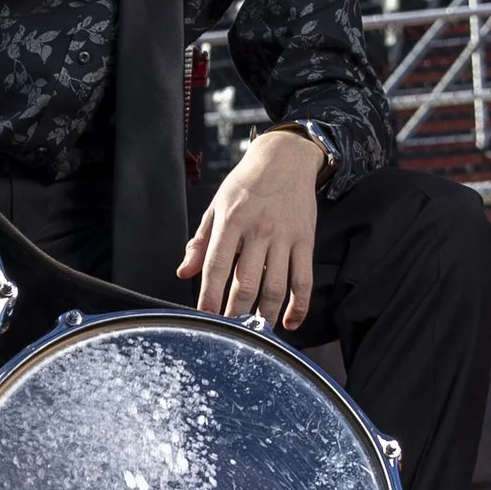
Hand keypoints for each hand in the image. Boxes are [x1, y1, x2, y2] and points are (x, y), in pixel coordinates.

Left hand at [176, 131, 324, 327]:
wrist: (286, 158)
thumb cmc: (247, 183)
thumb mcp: (217, 205)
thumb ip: (201, 241)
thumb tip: (184, 272)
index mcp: (231, 220)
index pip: (217, 266)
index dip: (209, 296)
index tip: (204, 316)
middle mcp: (259, 230)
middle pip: (247, 282)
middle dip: (236, 312)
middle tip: (230, 331)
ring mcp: (285, 237)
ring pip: (276, 287)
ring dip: (265, 315)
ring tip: (255, 331)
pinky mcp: (306, 241)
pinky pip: (304, 280)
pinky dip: (298, 306)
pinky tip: (289, 322)